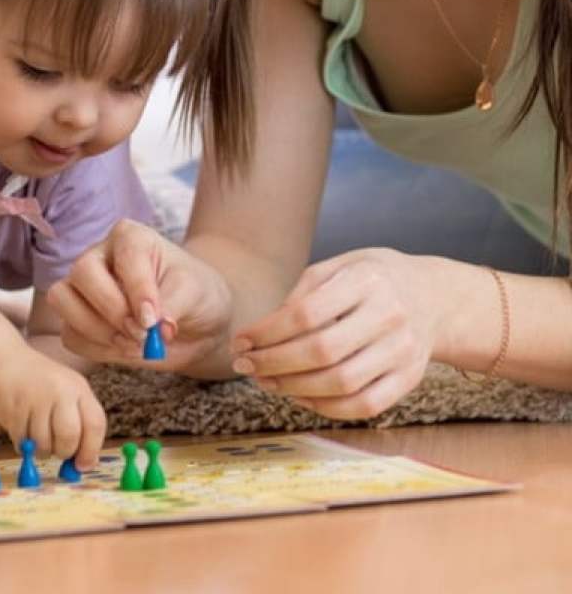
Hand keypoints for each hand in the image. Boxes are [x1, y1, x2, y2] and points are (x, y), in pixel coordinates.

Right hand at [0, 348, 105, 469]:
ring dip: (41, 450)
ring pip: (45, 444)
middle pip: (70, 437)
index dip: (91, 450)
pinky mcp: (14, 409)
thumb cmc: (37, 381)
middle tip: (56, 449)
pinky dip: (23, 444)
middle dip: (63, 452)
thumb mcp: (66, 391)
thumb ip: (79, 422)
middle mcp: (60, 390)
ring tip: (35, 434)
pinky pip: (23, 442)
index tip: (83, 465)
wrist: (1, 359)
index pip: (96, 423)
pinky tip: (20, 427)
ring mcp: (36, 398)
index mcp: (78, 387)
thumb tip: (86, 463)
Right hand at [47, 219, 233, 370]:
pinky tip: (123, 349)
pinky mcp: (77, 318)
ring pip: (63, 300)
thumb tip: (153, 329)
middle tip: (142, 335)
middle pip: (82, 273)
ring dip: (97, 331)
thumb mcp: (195, 294)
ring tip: (134, 344)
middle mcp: (100, 256)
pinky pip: (69, 334)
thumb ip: (173, 305)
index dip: (137, 290)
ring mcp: (83, 287)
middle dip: (112, 310)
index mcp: (130, 237)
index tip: (153, 321)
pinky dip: (94, 349)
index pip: (125, 255)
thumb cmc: (195, 295)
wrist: (194, 323)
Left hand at [230, 248, 444, 418]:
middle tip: (245, 365)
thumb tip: (265, 329)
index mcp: (366, 280)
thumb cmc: (373, 279)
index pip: (306, 313)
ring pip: (342, 383)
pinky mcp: (410, 379)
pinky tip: (300, 396)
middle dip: (274, 363)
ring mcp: (403, 351)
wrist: (434, 296)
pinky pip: (365, 405)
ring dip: (294, 388)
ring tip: (266, 381)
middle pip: (322, 351)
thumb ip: (303, 293)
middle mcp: (389, 315)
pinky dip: (327, 407)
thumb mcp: (339, 266)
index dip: (267, 331)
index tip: (241, 340)